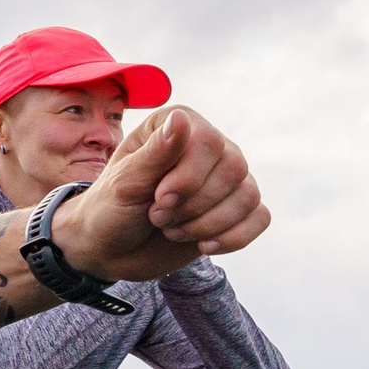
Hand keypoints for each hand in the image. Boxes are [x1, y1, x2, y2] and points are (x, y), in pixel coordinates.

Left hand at [50, 107, 268, 283]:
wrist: (108, 249)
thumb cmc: (110, 209)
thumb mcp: (125, 183)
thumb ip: (156, 153)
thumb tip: (181, 120)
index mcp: (180, 126)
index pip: (209, 142)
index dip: (188, 177)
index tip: (158, 199)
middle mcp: (210, 146)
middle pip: (234, 170)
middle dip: (194, 205)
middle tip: (157, 216)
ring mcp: (224, 179)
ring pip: (248, 196)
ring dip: (207, 224)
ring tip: (171, 229)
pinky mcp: (234, 210)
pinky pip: (260, 218)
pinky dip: (233, 237)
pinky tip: (203, 246)